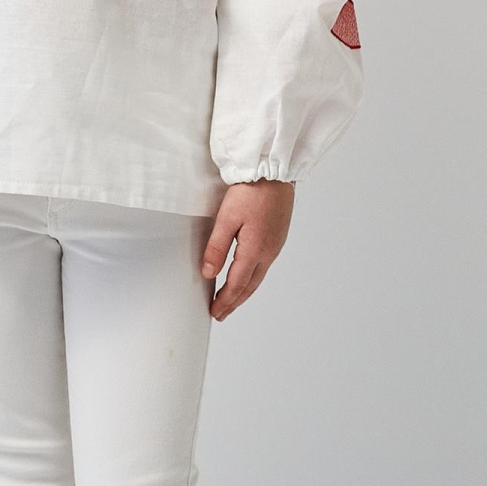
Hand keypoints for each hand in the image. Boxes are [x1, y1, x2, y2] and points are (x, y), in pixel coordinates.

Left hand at [201, 180, 294, 320]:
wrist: (274, 171)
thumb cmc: (252, 191)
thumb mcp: (227, 218)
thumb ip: (216, 247)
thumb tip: (208, 272)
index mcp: (255, 250)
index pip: (237, 284)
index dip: (225, 300)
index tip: (215, 311)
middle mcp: (268, 252)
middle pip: (250, 286)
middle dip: (234, 302)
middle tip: (221, 313)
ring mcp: (275, 245)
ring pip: (258, 277)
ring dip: (244, 292)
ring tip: (232, 301)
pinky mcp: (278, 237)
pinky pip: (264, 266)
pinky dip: (253, 278)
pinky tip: (247, 277)